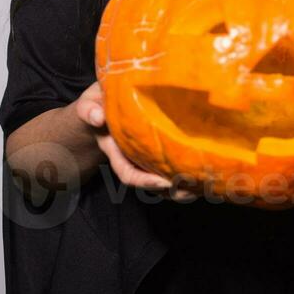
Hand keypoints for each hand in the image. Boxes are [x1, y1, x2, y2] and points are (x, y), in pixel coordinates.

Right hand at [75, 81, 194, 202]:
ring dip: (182, 186)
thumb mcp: (89, 103)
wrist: (103, 103)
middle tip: (193, 189)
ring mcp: (146, 156)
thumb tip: (98, 117)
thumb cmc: (98, 102)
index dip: (145, 182)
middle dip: (171, 190)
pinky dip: (186, 171)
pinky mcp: (158, 149)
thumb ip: (89, 110)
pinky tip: (205, 171)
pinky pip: (172, 166)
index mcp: (116, 150)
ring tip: (203, 185)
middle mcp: (132, 158)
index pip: (129, 173)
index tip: (163, 182)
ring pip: (164, 180)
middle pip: (151, 184)